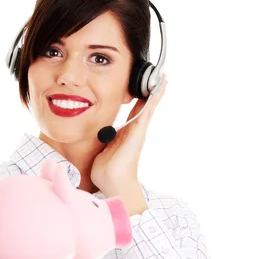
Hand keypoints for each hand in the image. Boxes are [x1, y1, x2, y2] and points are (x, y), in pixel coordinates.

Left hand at [91, 72, 167, 193]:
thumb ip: (101, 140)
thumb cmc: (106, 170)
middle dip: (152, 92)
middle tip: (160, 77)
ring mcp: (138, 130)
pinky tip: (159, 87)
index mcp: (126, 133)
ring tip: (164, 78)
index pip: (135, 111)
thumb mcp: (102, 149)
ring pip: (149, 106)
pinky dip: (154, 98)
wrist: (112, 181)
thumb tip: (95, 136)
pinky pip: (148, 110)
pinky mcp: (139, 130)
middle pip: (145, 106)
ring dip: (157, 92)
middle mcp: (134, 131)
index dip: (140, 98)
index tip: (143, 86)